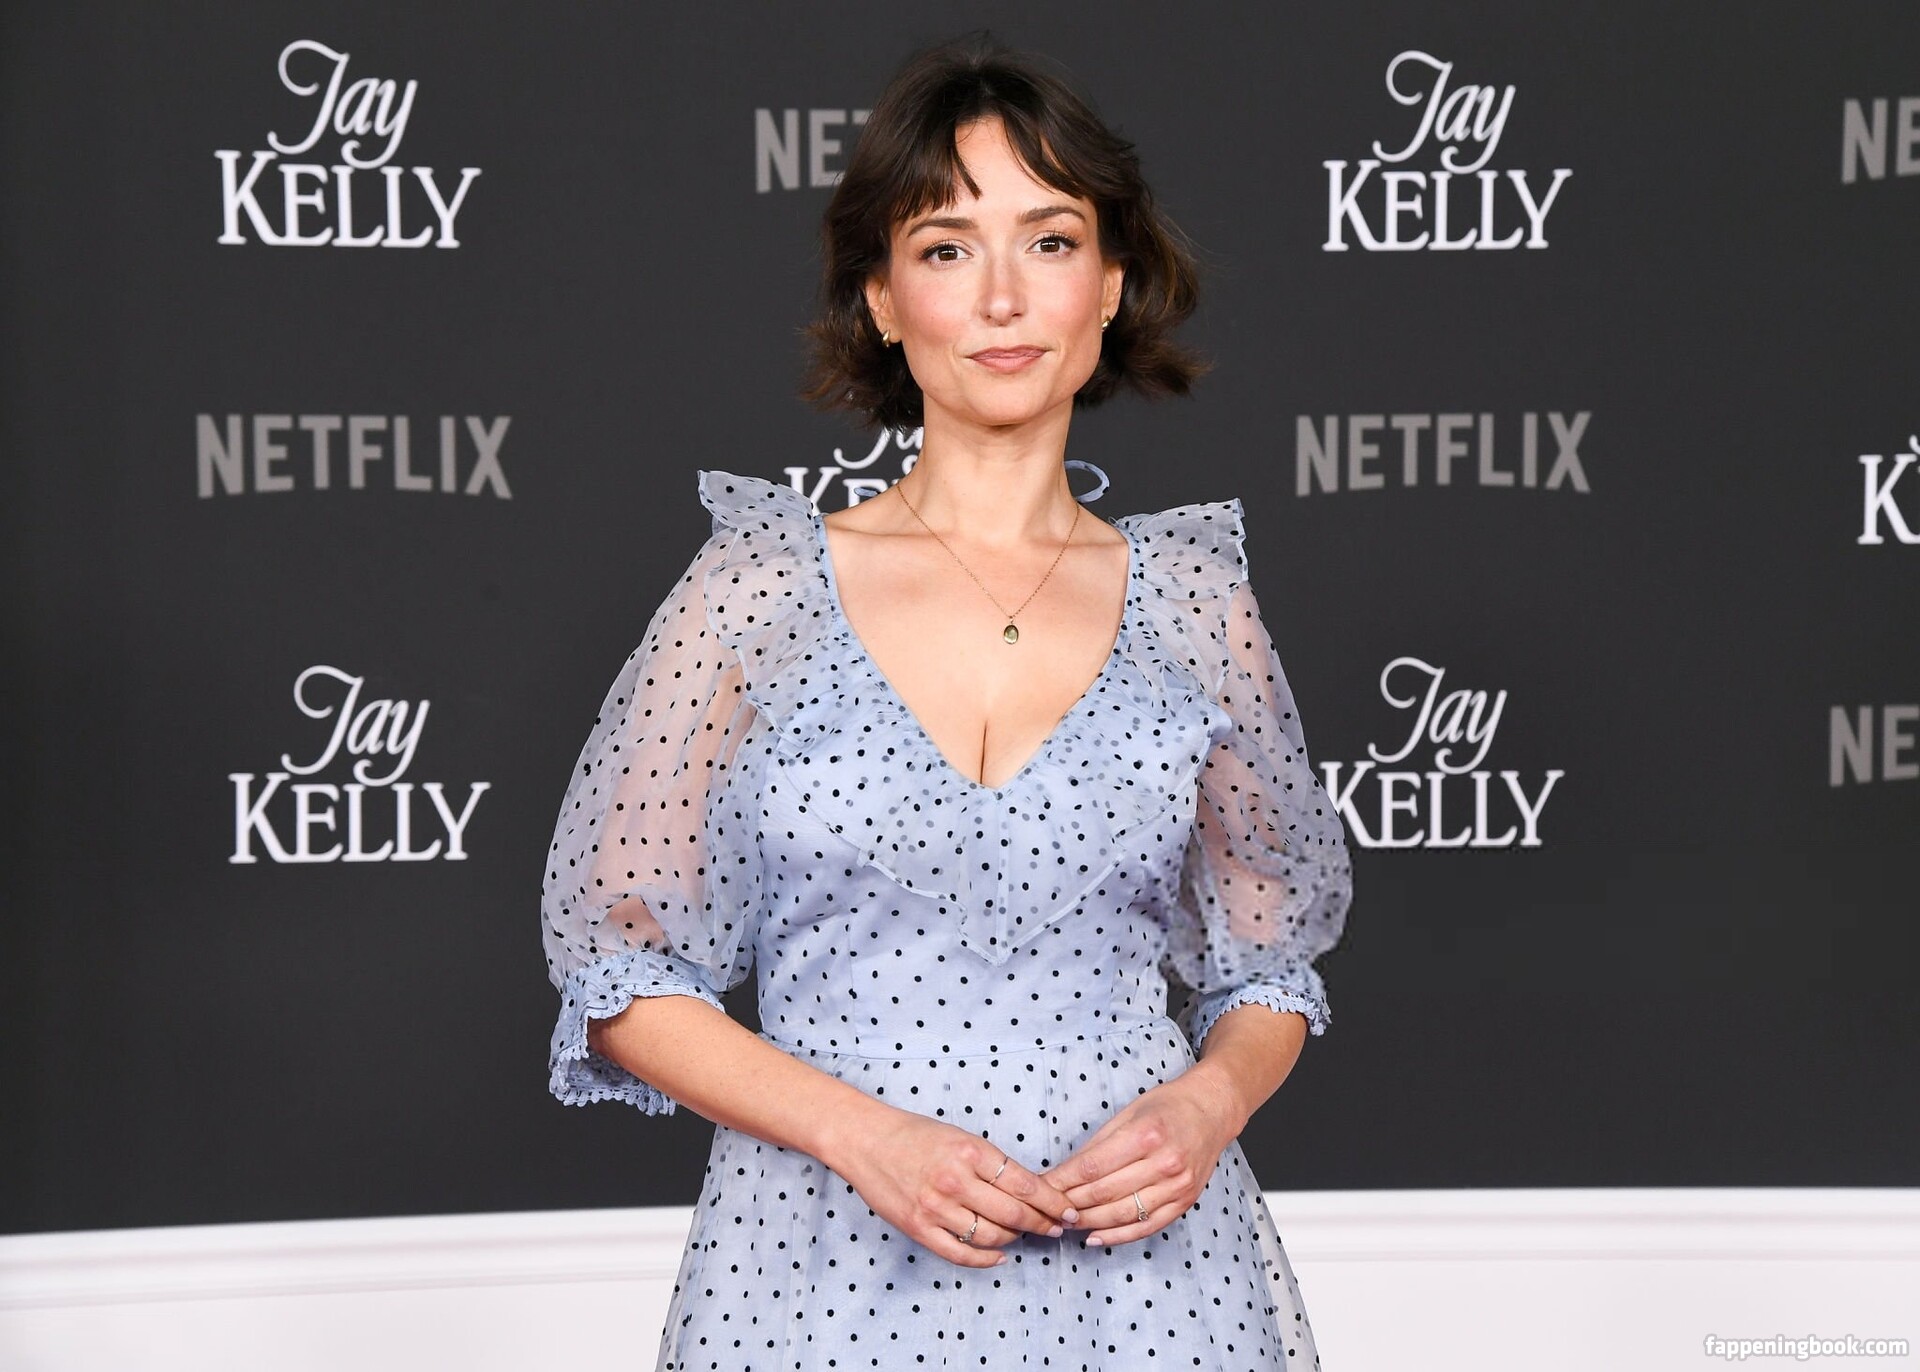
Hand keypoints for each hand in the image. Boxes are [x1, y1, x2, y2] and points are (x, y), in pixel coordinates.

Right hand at [826, 1105, 1080, 1268]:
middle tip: (1058, 1227)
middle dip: (1043, 1224)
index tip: (1069, 1210)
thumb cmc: (915, 1135)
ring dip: (1015, 1238)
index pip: (1025, 1184)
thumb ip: (992, 1163)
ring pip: (992, 1236)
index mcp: (970, 1152)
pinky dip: (986, 1259)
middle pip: (1014, 1214)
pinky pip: (961, 1254)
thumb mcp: (960, 1137)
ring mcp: (936, 1208)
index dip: (1053, 1202)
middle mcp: (955, 1180)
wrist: (866, 1141)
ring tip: (1024, 1234)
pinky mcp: (919, 1228)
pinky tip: (999, 1256)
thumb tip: (1030, 1191)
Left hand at [1040, 1064, 1245, 1246]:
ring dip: (1089, 1223)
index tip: (1041, 1187)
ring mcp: (1177, 1186)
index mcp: (1146, 1135)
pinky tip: (1096, 1238)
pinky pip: (1146, 1226)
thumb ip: (1099, 1143)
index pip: (1093, 1166)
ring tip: (1065, 1224)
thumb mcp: (1129, 1112)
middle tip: (1047, 1209)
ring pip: (1123, 1214)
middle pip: (1105, 1192)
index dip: (1063, 1181)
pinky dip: (1118, 1236)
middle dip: (1070, 1203)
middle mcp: (1164, 1163)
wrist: (1212, 1111)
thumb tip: (1066, 1171)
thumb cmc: (1167, 1106)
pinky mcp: (1184, 1202)